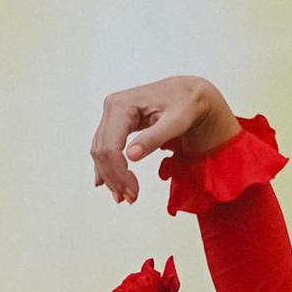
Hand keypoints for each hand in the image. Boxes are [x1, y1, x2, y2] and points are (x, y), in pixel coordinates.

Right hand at [89, 75, 237, 205]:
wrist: (191, 92)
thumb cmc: (188, 104)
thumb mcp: (176, 122)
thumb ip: (154, 137)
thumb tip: (131, 156)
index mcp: (123, 105)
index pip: (110, 147)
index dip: (118, 173)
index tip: (133, 192)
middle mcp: (112, 107)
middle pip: (102, 152)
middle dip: (114, 178)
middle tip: (131, 199)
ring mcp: (111, 114)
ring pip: (101, 152)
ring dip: (111, 176)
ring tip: (125, 195)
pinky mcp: (115, 122)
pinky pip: (106, 147)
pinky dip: (109, 167)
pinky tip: (110, 184)